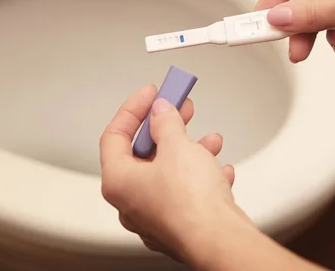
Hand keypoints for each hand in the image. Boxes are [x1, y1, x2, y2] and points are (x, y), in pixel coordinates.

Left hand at [99, 85, 250, 262]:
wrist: (219, 240)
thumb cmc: (191, 203)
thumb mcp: (177, 146)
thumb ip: (166, 123)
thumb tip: (160, 112)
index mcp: (119, 182)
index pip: (115, 136)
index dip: (133, 110)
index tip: (151, 94)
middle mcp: (132, 202)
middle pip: (144, 153)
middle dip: (167, 128)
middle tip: (180, 108)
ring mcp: (155, 216)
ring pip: (169, 173)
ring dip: (190, 152)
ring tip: (210, 142)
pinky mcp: (179, 224)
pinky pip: (187, 193)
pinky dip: (202, 177)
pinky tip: (220, 171)